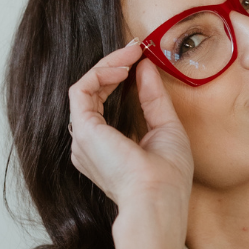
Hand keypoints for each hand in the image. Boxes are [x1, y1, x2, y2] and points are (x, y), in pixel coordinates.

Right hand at [67, 42, 193, 217]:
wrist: (158, 200)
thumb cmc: (166, 178)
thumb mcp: (166, 128)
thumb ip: (154, 97)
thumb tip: (145, 67)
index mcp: (107, 149)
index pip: (105, 104)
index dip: (120, 78)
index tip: (140, 59)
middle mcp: (89, 145)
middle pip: (93, 94)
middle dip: (113, 67)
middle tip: (135, 49)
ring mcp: (83, 138)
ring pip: (86, 89)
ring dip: (109, 66)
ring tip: (131, 54)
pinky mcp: (83, 129)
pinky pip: (82, 88)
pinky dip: (102, 72)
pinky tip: (122, 67)